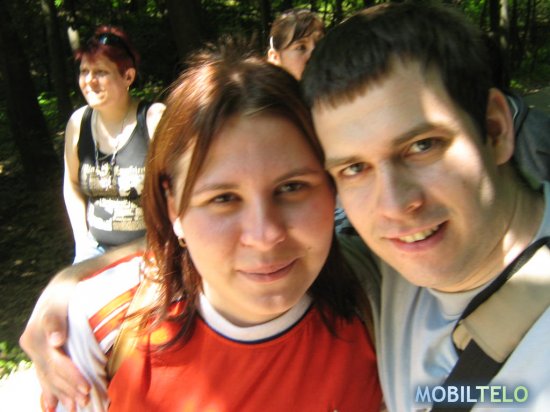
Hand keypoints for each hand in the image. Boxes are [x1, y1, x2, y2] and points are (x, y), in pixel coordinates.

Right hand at [19, 282, 90, 410]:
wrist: (62, 285)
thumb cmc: (69, 289)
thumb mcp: (65, 296)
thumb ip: (57, 320)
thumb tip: (56, 341)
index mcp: (38, 331)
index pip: (56, 361)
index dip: (72, 376)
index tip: (86, 386)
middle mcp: (33, 342)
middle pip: (52, 371)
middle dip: (70, 387)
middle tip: (88, 398)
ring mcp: (35, 349)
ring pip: (48, 376)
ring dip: (63, 392)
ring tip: (79, 405)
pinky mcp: (40, 353)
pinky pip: (44, 375)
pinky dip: (51, 391)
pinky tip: (56, 405)